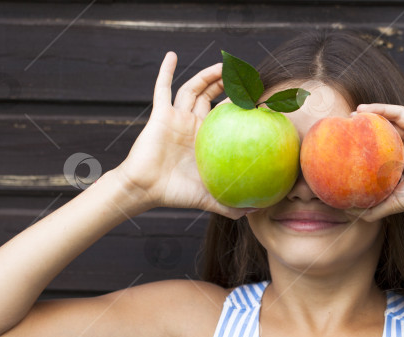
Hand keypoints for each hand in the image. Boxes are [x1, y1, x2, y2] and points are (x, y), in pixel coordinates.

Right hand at [116, 51, 254, 218]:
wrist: (146, 190)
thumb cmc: (175, 194)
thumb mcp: (208, 199)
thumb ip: (229, 205)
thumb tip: (254, 212)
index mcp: (205, 139)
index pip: (225, 115)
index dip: (239, 105)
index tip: (257, 97)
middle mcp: (192, 124)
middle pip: (211, 97)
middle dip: (226, 84)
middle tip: (244, 74)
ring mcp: (176, 117)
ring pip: (193, 89)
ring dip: (206, 75)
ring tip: (221, 64)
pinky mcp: (160, 115)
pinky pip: (162, 88)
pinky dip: (166, 71)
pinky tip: (172, 55)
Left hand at [345, 63, 403, 220]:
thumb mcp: (400, 201)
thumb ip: (380, 207)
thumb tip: (356, 216)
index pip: (383, 144)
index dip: (367, 140)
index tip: (347, 138)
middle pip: (388, 126)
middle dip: (369, 122)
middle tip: (349, 120)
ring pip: (400, 113)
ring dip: (381, 108)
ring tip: (362, 109)